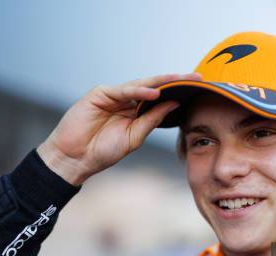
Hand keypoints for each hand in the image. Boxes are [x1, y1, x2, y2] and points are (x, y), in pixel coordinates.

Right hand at [37, 73, 200, 184]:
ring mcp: (113, 96)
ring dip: (162, 82)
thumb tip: (174, 105)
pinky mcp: (100, 94)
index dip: (178, 93)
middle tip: (196, 77)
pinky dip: (139, 91)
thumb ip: (152, 119)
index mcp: (136, 111)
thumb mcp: (135, 136)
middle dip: (175, 81)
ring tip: (181, 80)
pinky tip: (154, 92)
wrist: (76, 158)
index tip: (199, 89)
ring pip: (141, 85)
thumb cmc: (103, 151)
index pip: (161, 98)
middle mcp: (127, 100)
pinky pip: (124, 90)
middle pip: (155, 86)